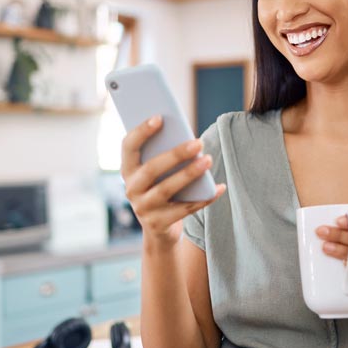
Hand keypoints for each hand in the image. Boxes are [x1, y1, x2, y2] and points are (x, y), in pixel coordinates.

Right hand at [120, 115, 225, 246]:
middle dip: (176, 154)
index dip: (141, 132)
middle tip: (199, 142)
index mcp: (128, 170)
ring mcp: (143, 208)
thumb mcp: (158, 172)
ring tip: (209, 160)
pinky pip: (184, 209)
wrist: (158, 229)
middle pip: (151, 169)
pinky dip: (204, 198)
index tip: (160, 117)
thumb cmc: (161, 188)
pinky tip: (219, 187)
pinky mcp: (158, 224)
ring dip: (189, 174)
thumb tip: (189, 139)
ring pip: (166, 189)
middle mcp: (131, 189)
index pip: (128, 147)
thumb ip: (164, 155)